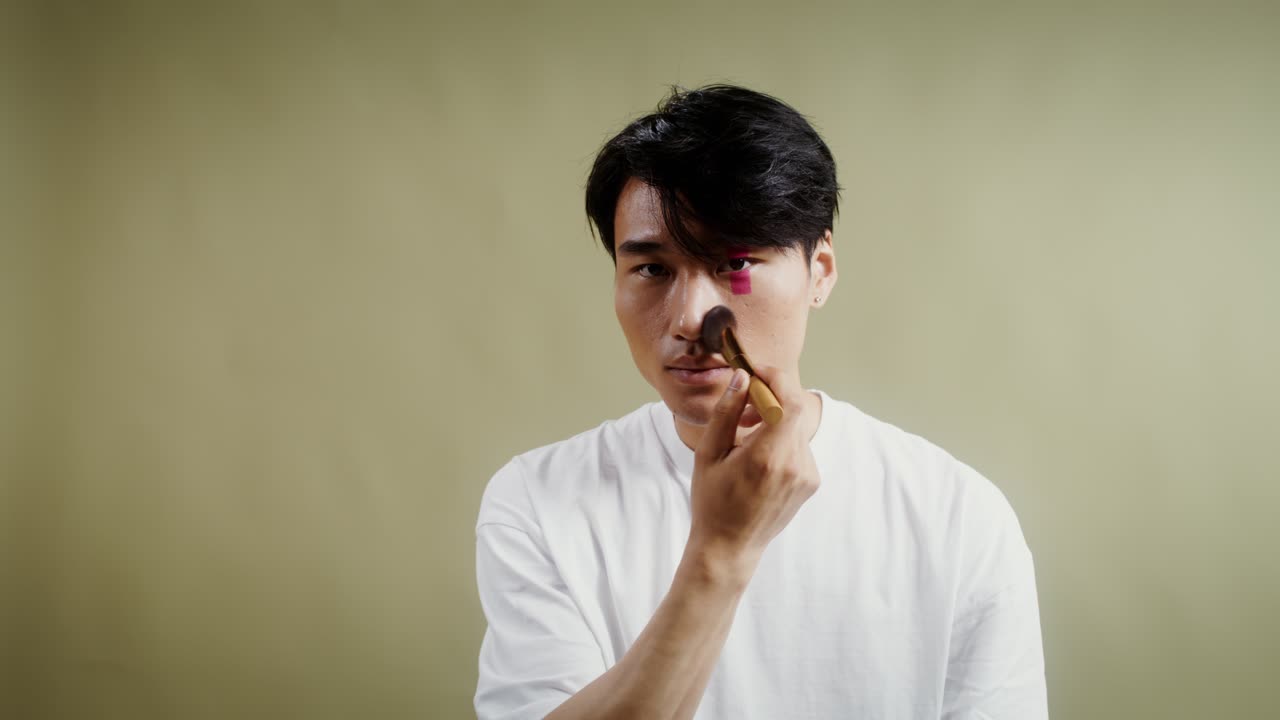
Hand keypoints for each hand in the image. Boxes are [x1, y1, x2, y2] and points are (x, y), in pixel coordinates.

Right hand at [685, 366, 821, 584]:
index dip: (777, 379)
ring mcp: (807, 475)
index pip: (789, 402)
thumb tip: (742, 377)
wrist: (730, 546)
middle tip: (744, 404)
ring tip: (745, 433)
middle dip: (771, 398)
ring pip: (797, 428)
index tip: (756, 372)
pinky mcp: (811, 482)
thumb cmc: (712, 501)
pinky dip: (782, 439)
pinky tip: (758, 455)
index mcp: (768, 456)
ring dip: (775, 420)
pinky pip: (800, 446)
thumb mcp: (709, 453)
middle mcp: (795, 465)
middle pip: (795, 411)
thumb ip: (727, 412)